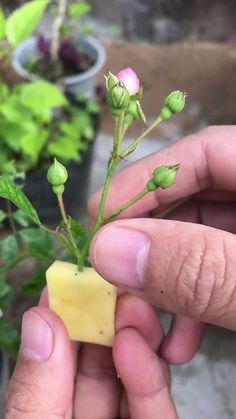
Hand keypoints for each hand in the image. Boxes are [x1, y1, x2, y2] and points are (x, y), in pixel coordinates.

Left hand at [4, 292, 177, 417]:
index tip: (71, 282)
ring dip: (135, 337)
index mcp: (48, 411)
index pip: (55, 359)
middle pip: (97, 362)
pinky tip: (137, 344)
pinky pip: (155, 407)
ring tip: (131, 308)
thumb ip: (34, 390)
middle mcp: (83, 415)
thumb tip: (39, 321)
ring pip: (131, 375)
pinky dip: (150, 375)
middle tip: (112, 286)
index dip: (63, 318)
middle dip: (106, 320)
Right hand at [89, 126, 235, 361]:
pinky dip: (197, 302)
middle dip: (151, 244)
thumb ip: (199, 267)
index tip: (101, 223)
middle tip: (114, 280)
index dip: (146, 181)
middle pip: (196, 198)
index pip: (204, 152)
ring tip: (143, 323)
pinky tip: (181, 338)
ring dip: (168, 284)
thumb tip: (111, 251)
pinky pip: (219, 268)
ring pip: (202, 240)